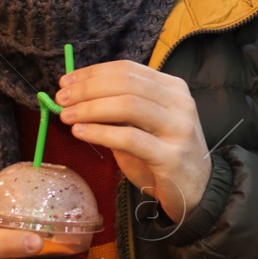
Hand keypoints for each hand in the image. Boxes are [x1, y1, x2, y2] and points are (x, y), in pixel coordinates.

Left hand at [54, 60, 210, 225]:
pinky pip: (130, 138)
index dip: (92, 73)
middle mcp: (180, 102)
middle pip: (126, 83)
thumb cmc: (162, 154)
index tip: (65, 82)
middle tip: (61, 99)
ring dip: (91, 108)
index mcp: (173, 87)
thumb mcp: (143, 125)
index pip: (128, 69)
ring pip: (128, 105)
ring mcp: (178, 128)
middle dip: (88, 89)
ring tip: (67, 116)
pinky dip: (100, 133)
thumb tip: (74, 97)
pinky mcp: (171, 156)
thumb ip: (117, 109)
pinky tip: (81, 133)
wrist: (196, 190)